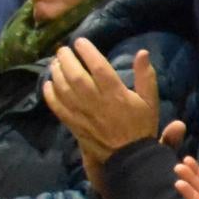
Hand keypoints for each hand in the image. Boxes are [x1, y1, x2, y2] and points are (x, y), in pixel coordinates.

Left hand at [42, 37, 180, 173]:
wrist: (130, 157)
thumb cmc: (141, 126)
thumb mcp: (150, 101)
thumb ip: (146, 77)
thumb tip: (142, 52)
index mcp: (116, 94)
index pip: (98, 67)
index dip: (88, 51)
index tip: (80, 41)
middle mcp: (96, 101)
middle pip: (75, 75)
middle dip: (67, 59)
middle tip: (63, 50)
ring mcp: (82, 113)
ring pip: (63, 88)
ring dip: (57, 73)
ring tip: (56, 63)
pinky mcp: (73, 123)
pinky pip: (57, 106)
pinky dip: (49, 94)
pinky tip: (48, 84)